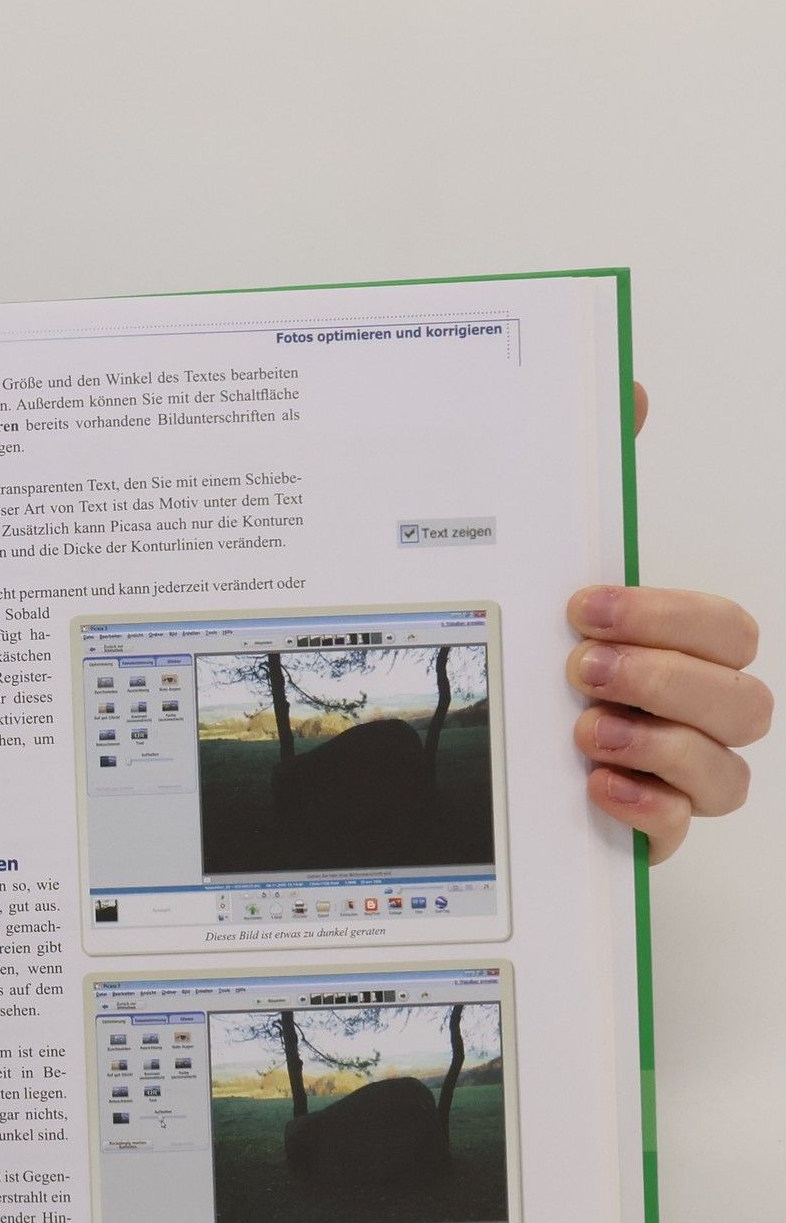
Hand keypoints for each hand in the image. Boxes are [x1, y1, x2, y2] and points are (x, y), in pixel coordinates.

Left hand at [567, 387, 769, 860]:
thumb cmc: (532, 656)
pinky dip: (648, 811)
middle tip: (582, 669)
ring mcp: (678, 777)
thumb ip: (592, 483)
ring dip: (659, 746)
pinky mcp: (648, 830)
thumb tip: (627, 390)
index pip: (727, 631)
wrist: (477, 749)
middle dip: (664, 680)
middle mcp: (694, 714)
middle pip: (744, 701)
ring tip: (584, 731)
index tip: (582, 607)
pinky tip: (595, 789)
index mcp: (681, 651)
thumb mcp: (542, 571)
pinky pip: (684, 832)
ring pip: (728, 772)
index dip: (667, 618)